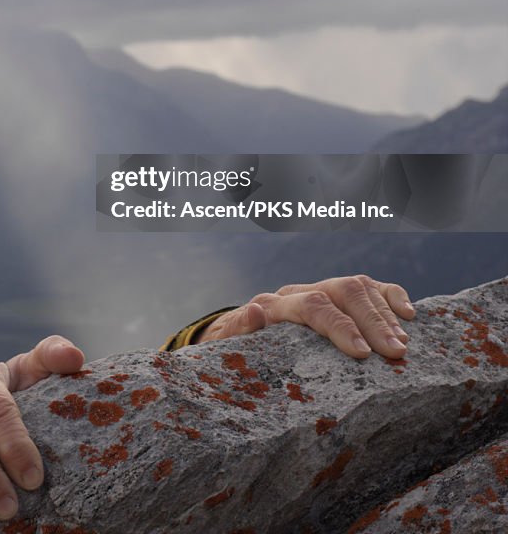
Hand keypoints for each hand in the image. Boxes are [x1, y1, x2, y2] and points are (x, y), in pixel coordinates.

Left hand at [195, 274, 414, 358]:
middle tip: (395, 354)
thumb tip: (257, 311)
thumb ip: (241, 328)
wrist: (239, 331)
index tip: (362, 353)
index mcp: (277, 304)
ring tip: (402, 346)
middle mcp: (302, 291)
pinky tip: (409, 317)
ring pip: (359, 287)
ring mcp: (322, 290)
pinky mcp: (341, 297)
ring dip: (385, 315)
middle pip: (342, 291)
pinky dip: (393, 297)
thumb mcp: (230, 343)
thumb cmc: (238, 347)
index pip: (312, 304)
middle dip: (372, 322)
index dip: (339, 325)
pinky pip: (372, 287)